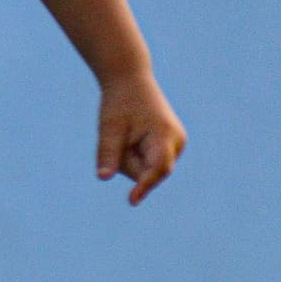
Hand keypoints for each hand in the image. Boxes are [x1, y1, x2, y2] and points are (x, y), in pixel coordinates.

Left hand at [96, 68, 186, 205]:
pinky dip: (136, 156)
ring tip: (128, 133)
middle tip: (120, 136)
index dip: (144, 185)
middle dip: (129, 162)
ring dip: (132, 159)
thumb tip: (103, 177)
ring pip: (148, 170)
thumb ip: (107, 153)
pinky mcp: (170, 147)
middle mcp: (177, 142)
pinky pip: (148, 164)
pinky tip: (134, 136)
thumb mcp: (109, 128)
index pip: (157, 168)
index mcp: (165, 135)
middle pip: (149, 172)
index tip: (132, 200)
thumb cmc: (120, 102)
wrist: (131, 81)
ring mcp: (176, 145)